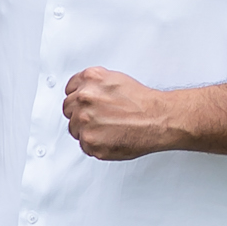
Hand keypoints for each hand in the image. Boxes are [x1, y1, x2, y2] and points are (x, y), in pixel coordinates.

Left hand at [62, 67, 181, 160]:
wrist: (157, 119)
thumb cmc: (142, 102)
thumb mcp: (115, 79)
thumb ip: (94, 85)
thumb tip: (82, 93)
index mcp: (89, 79)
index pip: (69, 90)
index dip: (78, 98)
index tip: (84, 104)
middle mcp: (84, 98)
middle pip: (68, 110)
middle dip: (81, 114)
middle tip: (99, 118)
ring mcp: (85, 121)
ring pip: (74, 129)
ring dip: (87, 130)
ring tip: (108, 128)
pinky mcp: (90, 141)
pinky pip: (84, 145)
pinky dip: (95, 145)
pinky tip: (110, 137)